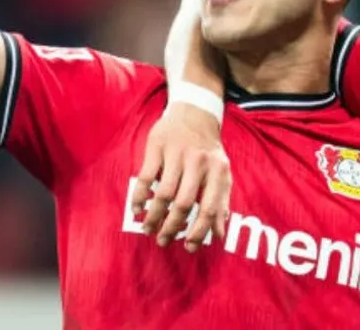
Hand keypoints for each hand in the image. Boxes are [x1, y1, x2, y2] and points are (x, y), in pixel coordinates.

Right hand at [133, 102, 230, 251]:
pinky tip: (137, 209)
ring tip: (148, 229)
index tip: (190, 247)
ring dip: (155, 216)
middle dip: (173, 227)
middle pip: (184, 203)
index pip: (210, 207)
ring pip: (164, 193)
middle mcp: (199, 163)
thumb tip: (220, 234)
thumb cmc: (209, 150)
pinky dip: (139, 196)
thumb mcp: (222, 172)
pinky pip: (145, 176)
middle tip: (164, 241)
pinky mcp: (157, 146)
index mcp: (218, 171)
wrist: (195, 112)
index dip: (200, 231)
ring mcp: (178, 154)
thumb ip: (222, 201)